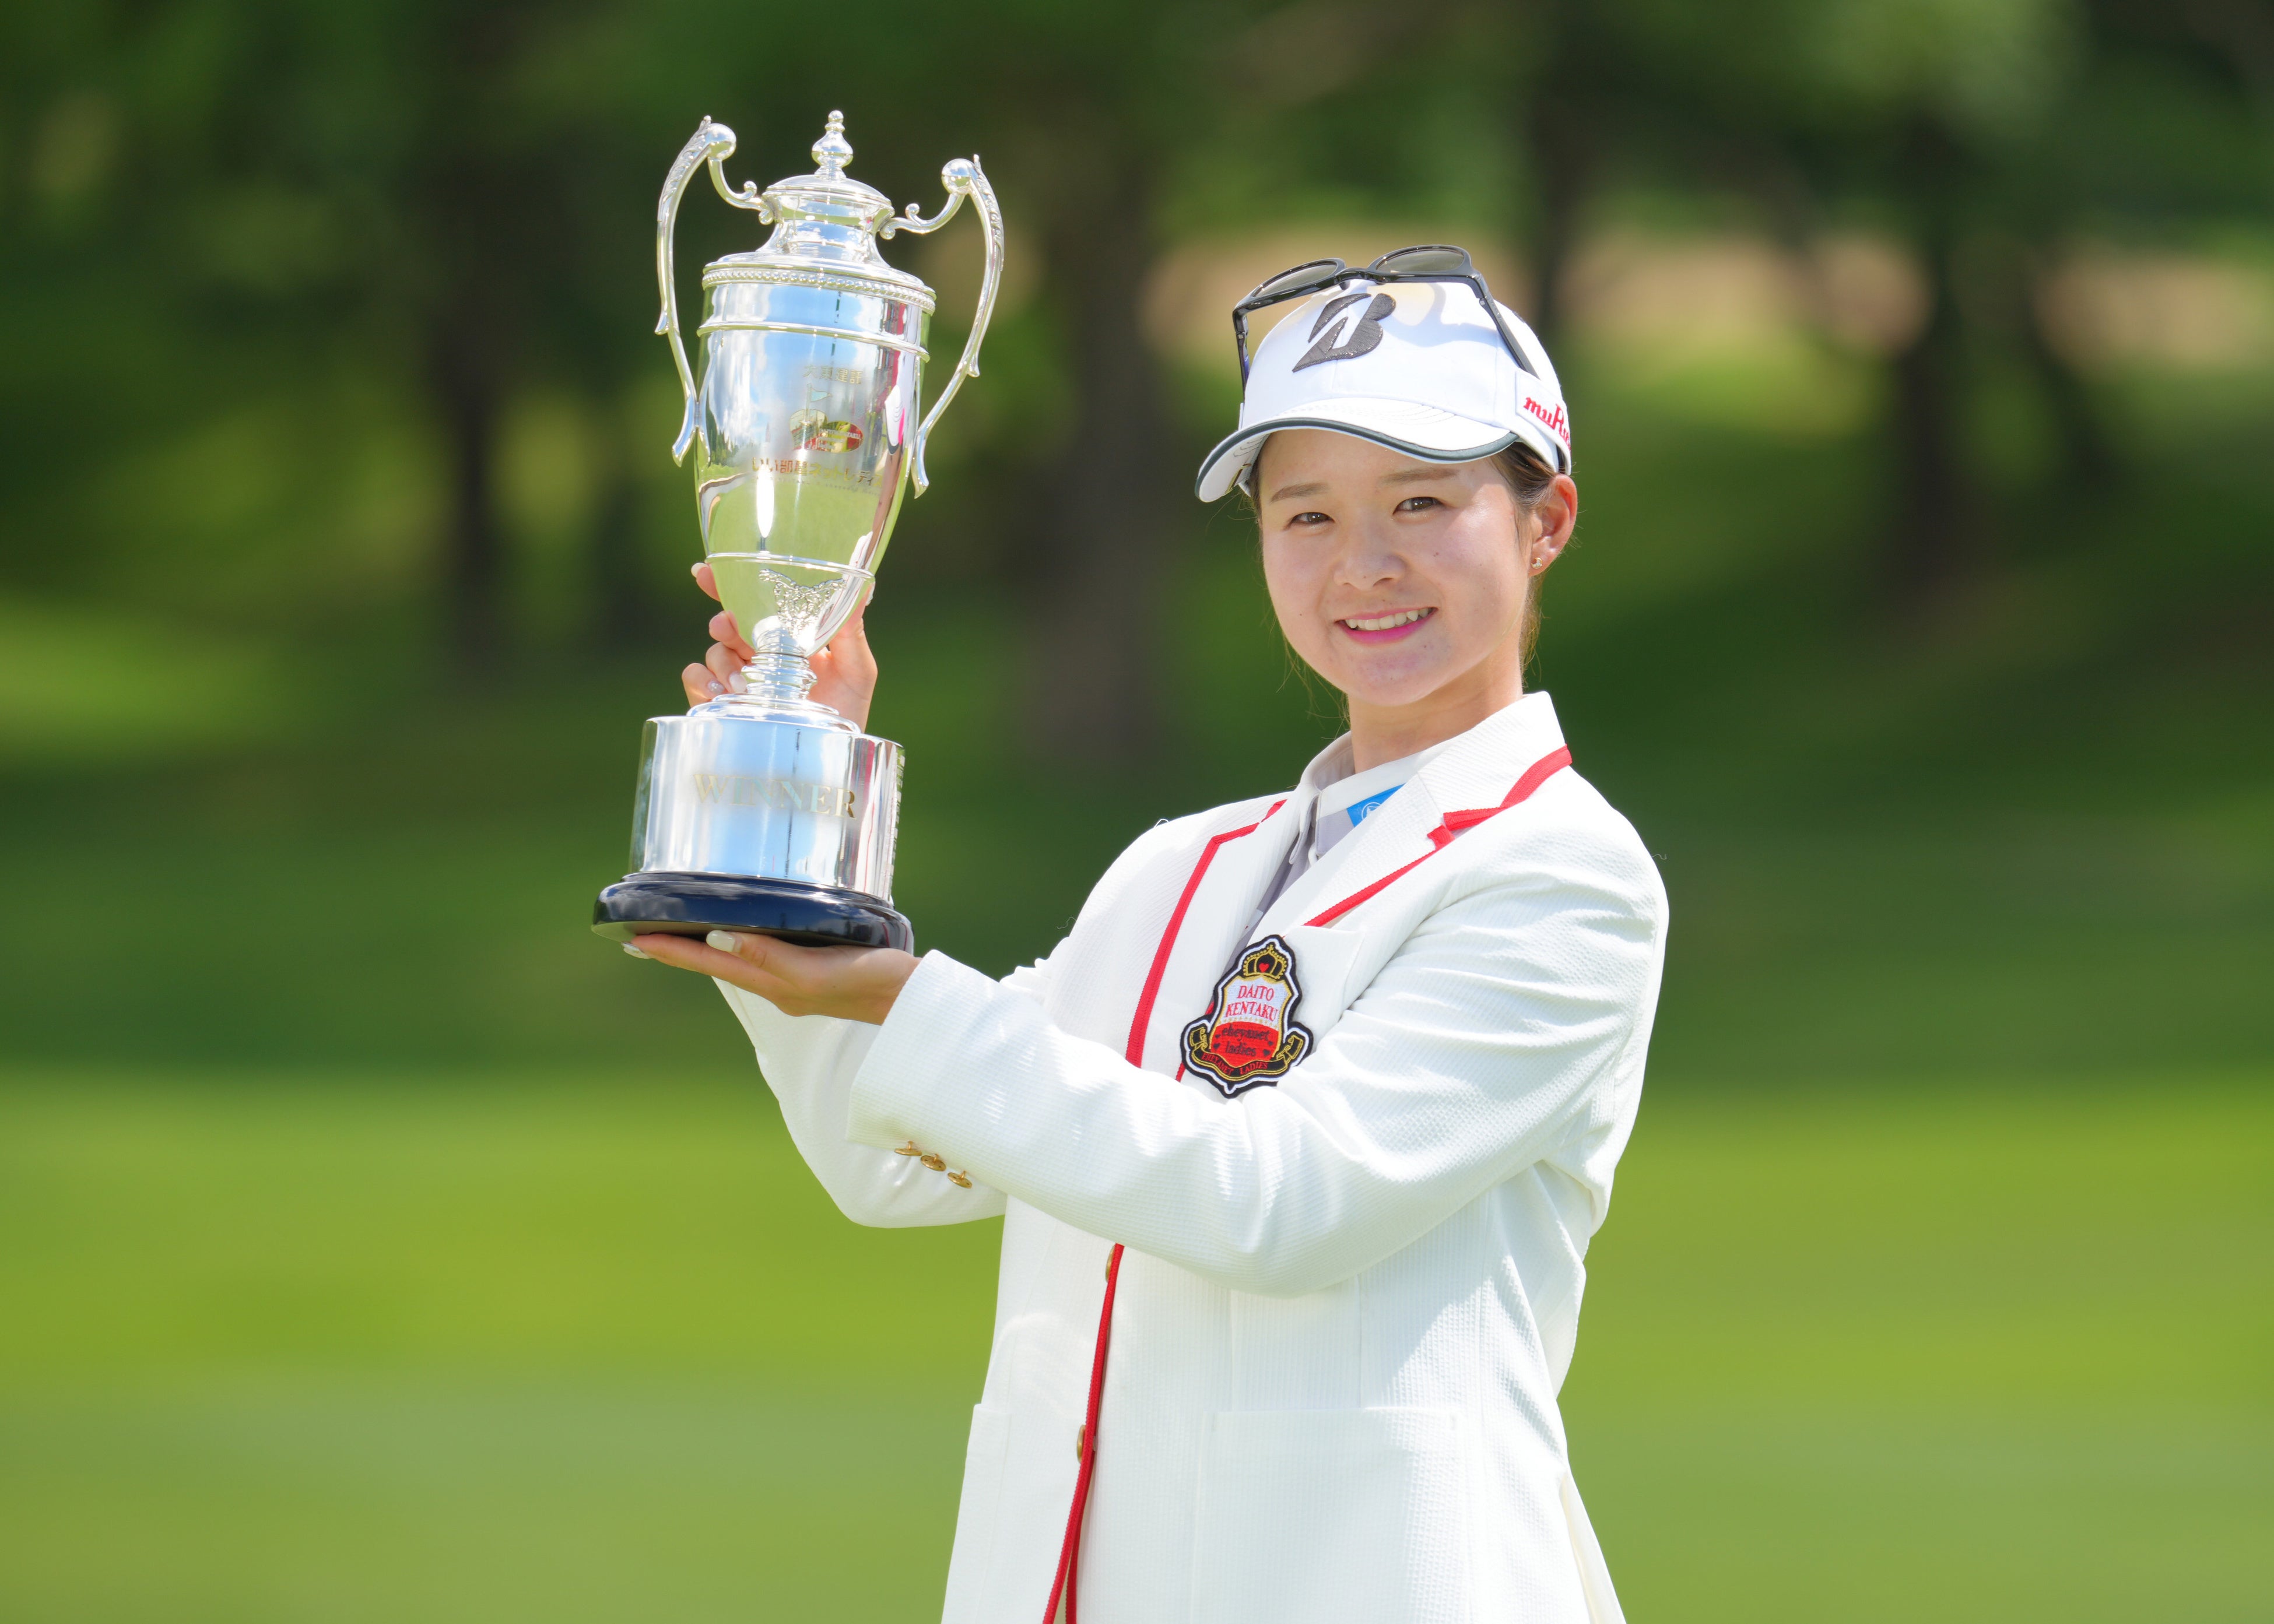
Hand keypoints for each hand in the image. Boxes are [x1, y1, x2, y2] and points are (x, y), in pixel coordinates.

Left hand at [631, 929, 918, 1024]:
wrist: (915, 1002)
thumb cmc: (874, 982)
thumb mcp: (818, 970)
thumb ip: (769, 955)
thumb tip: (718, 937)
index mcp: (775, 985)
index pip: (712, 962)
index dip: (673, 951)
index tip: (635, 938)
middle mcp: (779, 985)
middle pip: (717, 963)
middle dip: (679, 950)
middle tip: (642, 936)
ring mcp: (796, 981)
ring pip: (738, 960)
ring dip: (705, 948)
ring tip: (678, 935)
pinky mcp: (816, 971)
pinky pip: (764, 956)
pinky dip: (741, 944)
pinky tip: (742, 935)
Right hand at [680, 562, 878, 730]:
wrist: (833, 760)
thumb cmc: (847, 712)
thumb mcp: (856, 670)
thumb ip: (851, 632)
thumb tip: (860, 589)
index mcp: (786, 636)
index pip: (753, 602)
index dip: (726, 583)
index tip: (705, 571)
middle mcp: (758, 653)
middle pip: (726, 624)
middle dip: (722, 623)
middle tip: (727, 629)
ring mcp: (739, 678)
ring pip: (713, 653)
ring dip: (721, 661)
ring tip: (744, 683)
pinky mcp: (723, 704)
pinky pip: (698, 682)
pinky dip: (703, 683)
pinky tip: (723, 694)